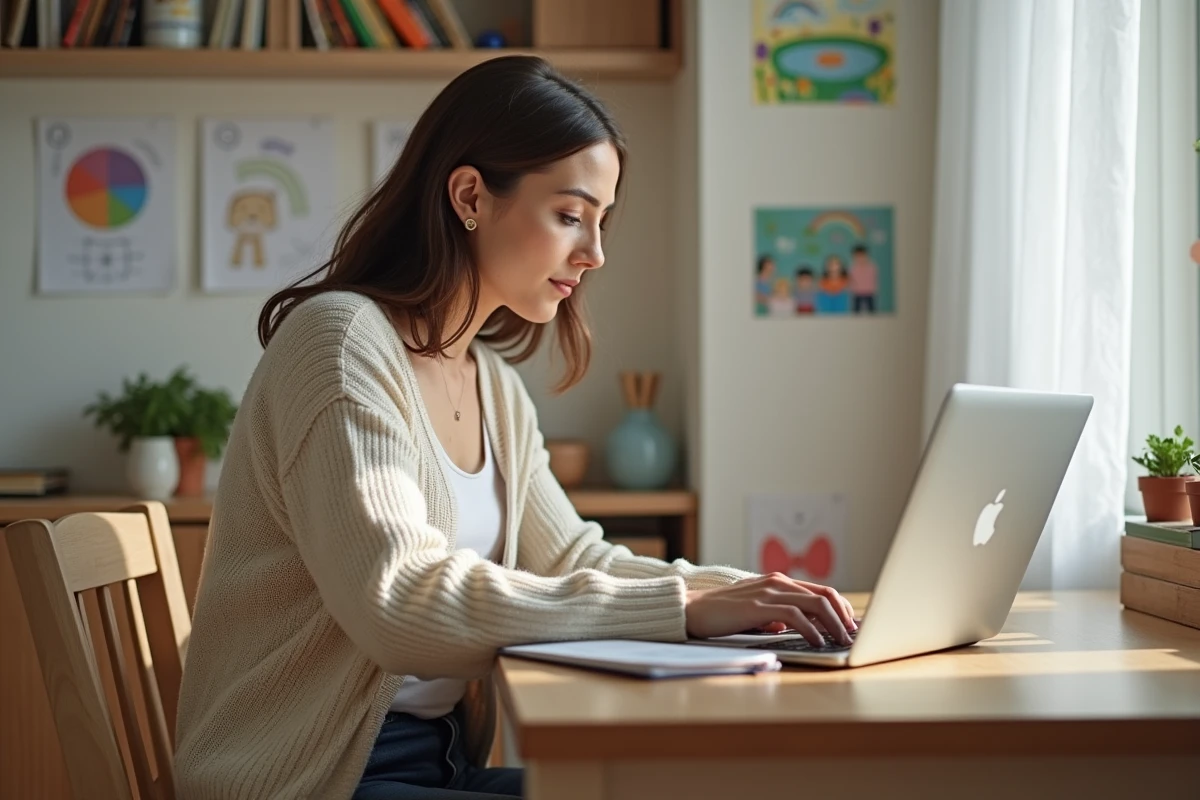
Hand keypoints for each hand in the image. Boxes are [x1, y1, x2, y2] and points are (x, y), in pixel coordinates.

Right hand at [685, 573, 856, 646]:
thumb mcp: (756, 612)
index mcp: (779, 582)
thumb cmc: (722, 613)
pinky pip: (794, 616)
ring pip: (815, 604)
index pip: (821, 592)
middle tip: (853, 637)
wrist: (692, 609)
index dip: (841, 609)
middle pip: (825, 596)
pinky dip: (811, 630)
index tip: (851, 627)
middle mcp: (778, 583)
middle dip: (844, 617)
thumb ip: (775, 615)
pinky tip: (817, 642)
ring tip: (842, 642)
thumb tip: (793, 627)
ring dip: (834, 624)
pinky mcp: (759, 606)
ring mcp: (768, 593)